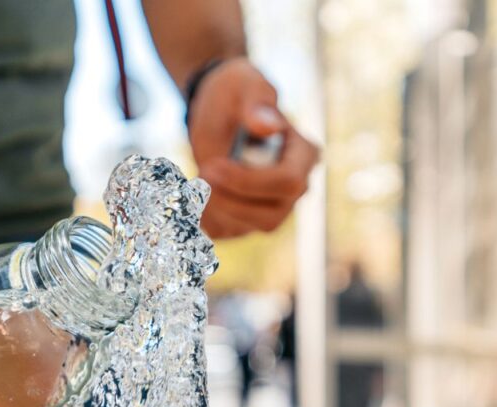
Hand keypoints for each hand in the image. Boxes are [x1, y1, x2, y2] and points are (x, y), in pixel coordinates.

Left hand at [187, 57, 318, 238]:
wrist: (216, 111)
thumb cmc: (235, 92)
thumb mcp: (244, 85)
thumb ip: (257, 102)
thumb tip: (269, 126)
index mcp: (304, 155)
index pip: (288, 183)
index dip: (249, 182)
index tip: (212, 166)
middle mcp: (295, 188)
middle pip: (270, 215)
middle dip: (229, 201)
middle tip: (200, 174)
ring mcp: (273, 207)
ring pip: (249, 227)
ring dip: (215, 209)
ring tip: (195, 178)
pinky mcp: (248, 219)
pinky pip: (229, 233)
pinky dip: (206, 220)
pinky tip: (193, 195)